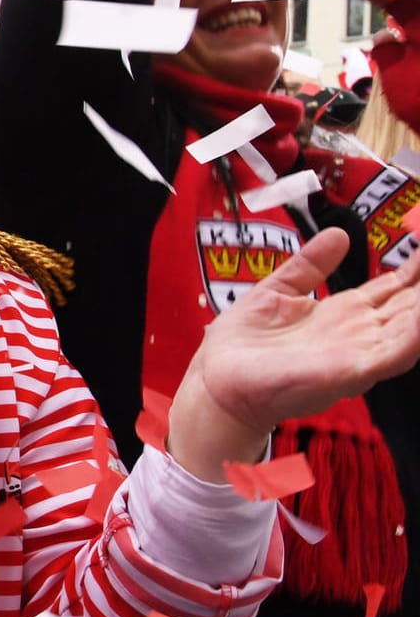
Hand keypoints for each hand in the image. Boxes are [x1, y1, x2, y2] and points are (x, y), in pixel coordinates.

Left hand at [168, 228, 419, 482]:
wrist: (217, 382)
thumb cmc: (243, 345)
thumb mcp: (277, 292)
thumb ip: (308, 266)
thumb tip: (339, 234)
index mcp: (344, 313)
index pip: (393, 288)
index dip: (415, 269)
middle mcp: (359, 334)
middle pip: (410, 306)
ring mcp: (357, 354)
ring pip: (410, 327)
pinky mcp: (348, 372)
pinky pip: (392, 354)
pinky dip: (413, 335)